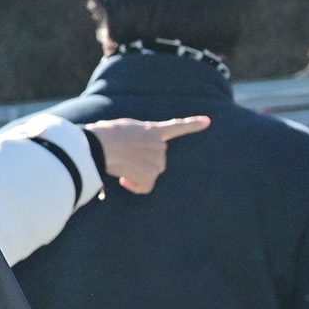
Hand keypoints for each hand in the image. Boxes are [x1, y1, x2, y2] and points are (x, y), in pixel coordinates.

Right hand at [83, 114, 207, 194]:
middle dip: (143, 165)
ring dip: (137, 176)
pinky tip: (124, 180)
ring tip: (121, 168)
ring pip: (151, 174)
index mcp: (151, 130)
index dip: (192, 124)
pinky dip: (135, 186)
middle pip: (157, 161)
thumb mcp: (120, 130)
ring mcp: (156, 158)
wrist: (100, 144)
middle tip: (124, 162)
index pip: (176, 126)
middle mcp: (159, 144)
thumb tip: (124, 156)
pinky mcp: (151, 173)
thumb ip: (132, 138)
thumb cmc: (101, 136)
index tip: (207, 121)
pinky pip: (145, 187)